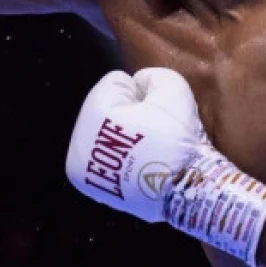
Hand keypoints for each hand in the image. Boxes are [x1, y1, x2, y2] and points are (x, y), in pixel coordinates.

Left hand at [65, 68, 205, 221]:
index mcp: (94, 112)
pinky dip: (120, 158)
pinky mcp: (92, 186)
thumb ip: (151, 76)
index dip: (140, 93)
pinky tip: (139, 164)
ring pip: (104, 134)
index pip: (115, 83)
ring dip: (123, 136)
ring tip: (148, 149)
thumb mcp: (173, 90)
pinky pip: (106, 158)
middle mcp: (79, 139)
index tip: (154, 112)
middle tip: (153, 131)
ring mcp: (82, 167)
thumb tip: (139, 84)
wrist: (186, 190)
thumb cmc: (177, 138)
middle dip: (128, 113)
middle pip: (106, 109)